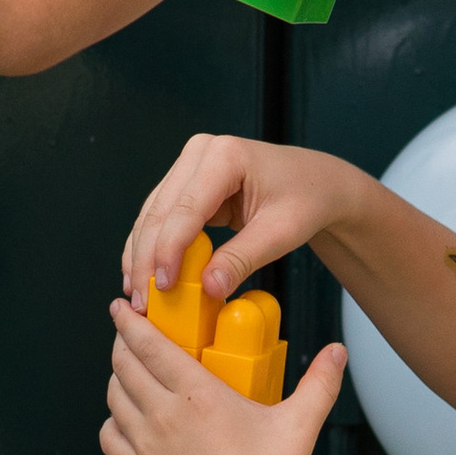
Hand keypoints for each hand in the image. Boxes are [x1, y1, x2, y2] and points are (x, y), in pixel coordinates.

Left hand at [104, 300, 347, 454]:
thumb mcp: (300, 427)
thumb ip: (320, 383)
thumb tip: (337, 352)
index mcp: (198, 394)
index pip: (148, 344)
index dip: (130, 320)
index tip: (124, 305)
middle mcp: (164, 414)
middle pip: (123, 363)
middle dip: (122, 342)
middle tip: (130, 333)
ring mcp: (145, 444)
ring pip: (113, 396)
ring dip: (117, 377)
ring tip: (131, 369)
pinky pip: (108, 435)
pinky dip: (112, 421)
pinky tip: (127, 417)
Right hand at [122, 131, 377, 313]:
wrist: (316, 184)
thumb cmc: (306, 200)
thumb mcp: (281, 233)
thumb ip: (243, 258)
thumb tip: (208, 288)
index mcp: (226, 155)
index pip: (185, 207)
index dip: (168, 249)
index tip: (162, 286)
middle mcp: (200, 153)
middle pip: (160, 211)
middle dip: (147, 259)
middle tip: (143, 301)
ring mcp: (189, 166)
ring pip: (152, 216)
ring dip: (142, 256)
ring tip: (139, 295)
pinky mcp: (186, 185)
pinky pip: (161, 218)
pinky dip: (153, 249)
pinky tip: (144, 276)